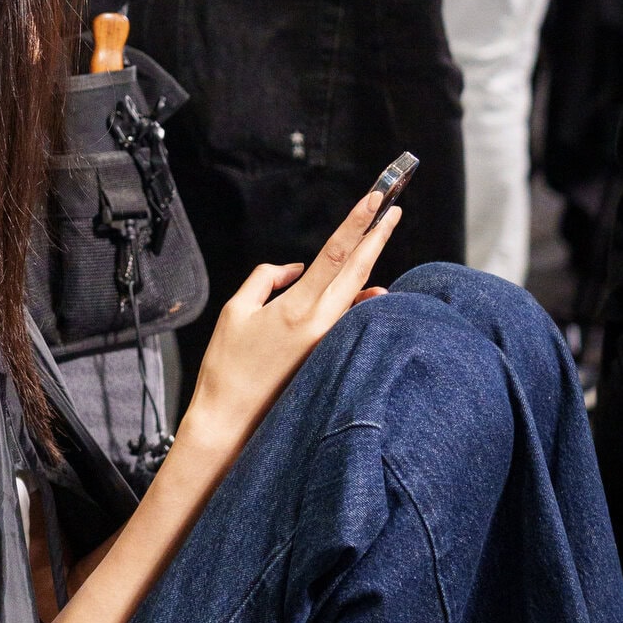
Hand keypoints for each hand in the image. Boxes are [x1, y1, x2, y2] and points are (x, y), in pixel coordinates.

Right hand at [178, 185, 404, 465]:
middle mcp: (322, 325)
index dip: (357, 223)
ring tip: (383, 233)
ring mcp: (330, 343)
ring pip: (358, 294)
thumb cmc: (228, 368)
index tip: (374, 198)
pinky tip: (374, 291)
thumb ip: (265, 279)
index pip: (335, 255)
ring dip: (371, 262)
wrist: (232, 423)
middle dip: (378, 234)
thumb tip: (294, 268)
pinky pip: (351, 319)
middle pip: (359, 270)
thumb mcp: (236, 311)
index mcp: (297, 308)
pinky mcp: (329, 357)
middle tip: (394, 207)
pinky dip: (362, 299)